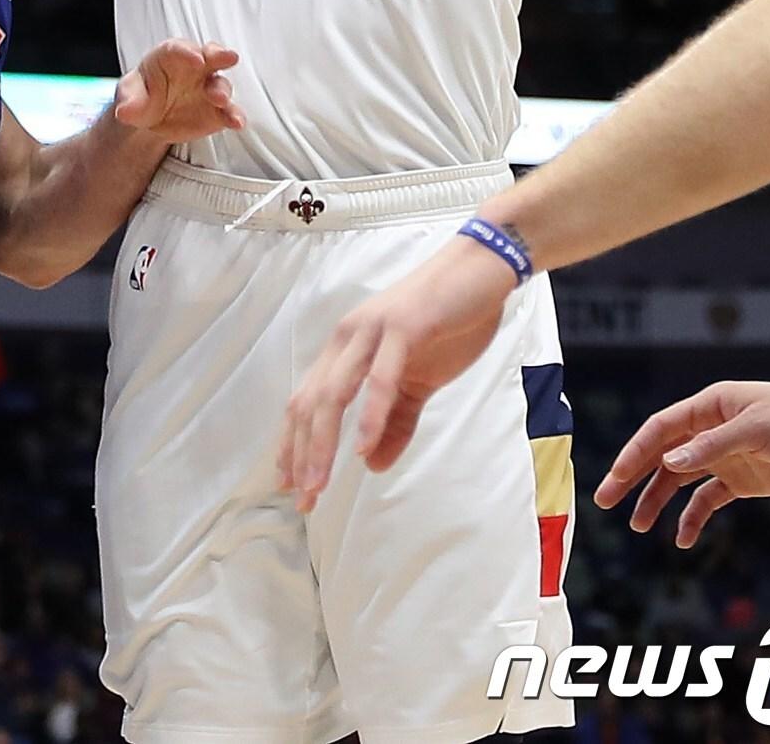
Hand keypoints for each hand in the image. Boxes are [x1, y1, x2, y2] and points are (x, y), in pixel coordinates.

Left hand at [115, 40, 245, 141]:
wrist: (152, 118)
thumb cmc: (140, 96)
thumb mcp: (129, 96)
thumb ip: (128, 101)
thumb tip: (123, 111)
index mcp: (170, 56)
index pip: (179, 49)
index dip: (188, 52)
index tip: (197, 59)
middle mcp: (195, 67)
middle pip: (210, 55)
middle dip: (220, 54)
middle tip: (229, 57)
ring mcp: (208, 88)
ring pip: (221, 84)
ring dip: (223, 90)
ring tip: (220, 99)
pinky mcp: (217, 111)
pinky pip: (229, 111)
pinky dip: (234, 116)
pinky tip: (237, 123)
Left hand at [277, 235, 516, 511]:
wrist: (479, 271)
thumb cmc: (447, 323)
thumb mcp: (419, 382)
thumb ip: (395, 421)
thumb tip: (372, 464)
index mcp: (348, 349)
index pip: (308, 400)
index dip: (295, 444)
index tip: (290, 485)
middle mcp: (349, 338)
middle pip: (311, 401)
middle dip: (303, 453)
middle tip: (303, 498)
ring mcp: (373, 330)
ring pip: (335, 391)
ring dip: (324, 441)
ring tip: (320, 482)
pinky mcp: (403, 327)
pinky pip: (380, 378)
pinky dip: (370, 414)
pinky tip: (364, 446)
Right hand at [596, 377, 769, 547]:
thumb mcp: (756, 430)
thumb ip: (711, 447)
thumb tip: (668, 462)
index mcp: (709, 407)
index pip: (661, 429)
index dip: (634, 453)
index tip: (614, 478)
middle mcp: (711, 430)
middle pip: (663, 454)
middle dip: (633, 477)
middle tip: (606, 501)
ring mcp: (725, 456)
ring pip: (680, 479)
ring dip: (658, 499)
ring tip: (637, 525)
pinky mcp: (742, 479)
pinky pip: (708, 499)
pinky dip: (693, 517)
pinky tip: (683, 539)